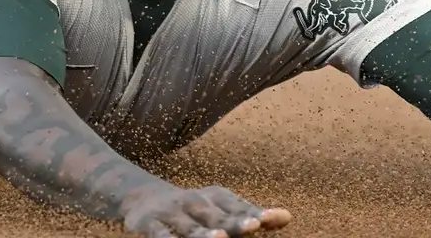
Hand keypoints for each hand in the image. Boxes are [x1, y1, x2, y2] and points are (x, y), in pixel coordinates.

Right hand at [120, 182, 292, 237]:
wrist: (142, 197)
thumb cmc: (194, 208)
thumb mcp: (220, 206)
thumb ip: (249, 214)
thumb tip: (288, 217)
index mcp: (215, 198)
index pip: (237, 207)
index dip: (253, 213)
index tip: (271, 219)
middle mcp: (196, 203)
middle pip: (217, 216)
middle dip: (234, 223)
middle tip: (252, 227)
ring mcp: (173, 214)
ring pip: (189, 228)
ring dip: (203, 234)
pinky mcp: (149, 225)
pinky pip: (159, 235)